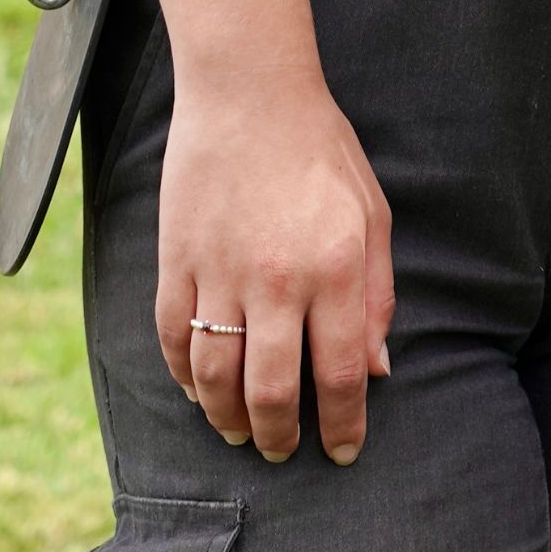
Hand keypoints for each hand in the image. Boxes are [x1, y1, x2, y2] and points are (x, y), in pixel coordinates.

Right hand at [156, 75, 392, 463]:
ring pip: (213, 377)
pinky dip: (184, 377)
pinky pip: (172, 340)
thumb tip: (376, 369)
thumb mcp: (373, 216)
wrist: (249, 99)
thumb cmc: (322, 154)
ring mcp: (217, 274)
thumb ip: (377, 296)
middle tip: (286, 452)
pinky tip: (199, 393)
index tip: (343, 452)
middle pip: (270, 389)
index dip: (342, 424)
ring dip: (226, 418)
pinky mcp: (173, 264)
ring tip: (241, 435)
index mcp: (334, 269)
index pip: (338, 373)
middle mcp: (275, 281)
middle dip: (281, 434)